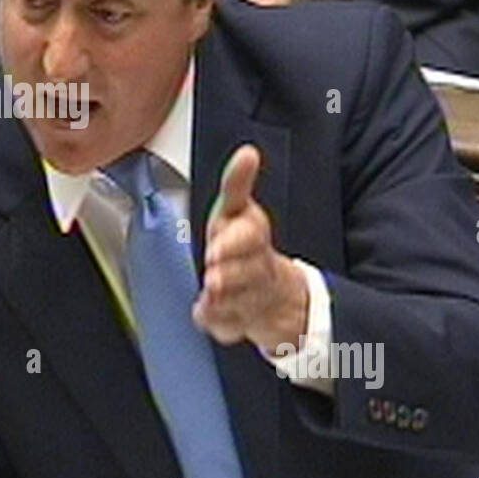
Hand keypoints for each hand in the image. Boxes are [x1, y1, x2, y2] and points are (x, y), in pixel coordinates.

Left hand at [194, 145, 308, 349]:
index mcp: (253, 235)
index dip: (235, 241)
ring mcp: (252, 295)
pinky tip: (204, 313)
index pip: (251, 234)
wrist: (274, 293)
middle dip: (229, 271)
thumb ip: (237, 183)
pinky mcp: (242, 319)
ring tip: (210, 291)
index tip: (217, 245)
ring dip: (223, 297)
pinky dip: (217, 322)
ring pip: (240, 299)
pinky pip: (230, 325)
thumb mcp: (238, 210)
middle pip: (247, 271)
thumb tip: (248, 152)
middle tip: (213, 269)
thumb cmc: (245, 245)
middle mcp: (257, 266)